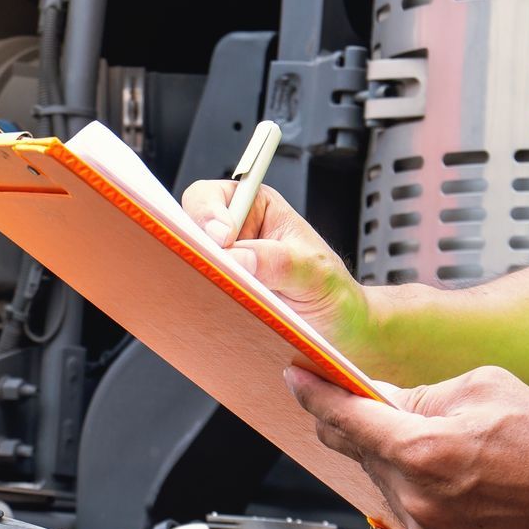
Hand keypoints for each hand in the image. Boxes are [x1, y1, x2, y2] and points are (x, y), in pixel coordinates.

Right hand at [181, 178, 371, 349]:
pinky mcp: (219, 296)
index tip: (222, 239)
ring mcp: (225, 268)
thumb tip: (237, 257)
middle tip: (213, 269)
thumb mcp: (313, 272)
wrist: (339, 331)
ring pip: (190, 266)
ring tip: (223, 294)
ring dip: (199, 279)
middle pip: (188, 231)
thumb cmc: (332, 293)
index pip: (211, 198)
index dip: (207, 214)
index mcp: (257, 209)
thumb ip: (277, 261)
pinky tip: (220, 312)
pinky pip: (197, 296)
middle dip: (195, 249)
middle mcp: (236, 235)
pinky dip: (202, 303)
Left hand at [284, 364, 528, 528]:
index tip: (298, 379)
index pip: (346, 417)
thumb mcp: (486, 388)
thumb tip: (381, 398)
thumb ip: (422, 394)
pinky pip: (411, 515)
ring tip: (446, 447)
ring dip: (396, 460)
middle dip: (357, 423)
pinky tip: (458, 482)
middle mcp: (418, 500)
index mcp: (424, 450)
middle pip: (360, 452)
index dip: (315, 394)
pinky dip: (420, 493)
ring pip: (385, 485)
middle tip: (363, 401)